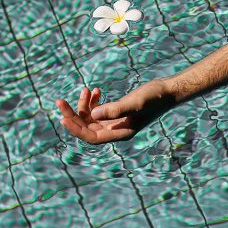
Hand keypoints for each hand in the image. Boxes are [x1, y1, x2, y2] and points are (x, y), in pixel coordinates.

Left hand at [55, 79, 175, 144]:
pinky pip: (98, 111)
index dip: (75, 128)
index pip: (90, 137)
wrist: (167, 92)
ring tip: (86, 90)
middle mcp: (115, 131)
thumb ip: (115, 109)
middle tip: (60, 101)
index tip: (63, 116)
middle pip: (87, 128)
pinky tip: (95, 90)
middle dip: (73, 115)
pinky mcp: (117, 113)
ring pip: (91, 118)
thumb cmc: (154, 98)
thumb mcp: (134, 103)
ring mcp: (116, 122)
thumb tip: (93, 114)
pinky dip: (94, 101)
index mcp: (119, 134)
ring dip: (84, 105)